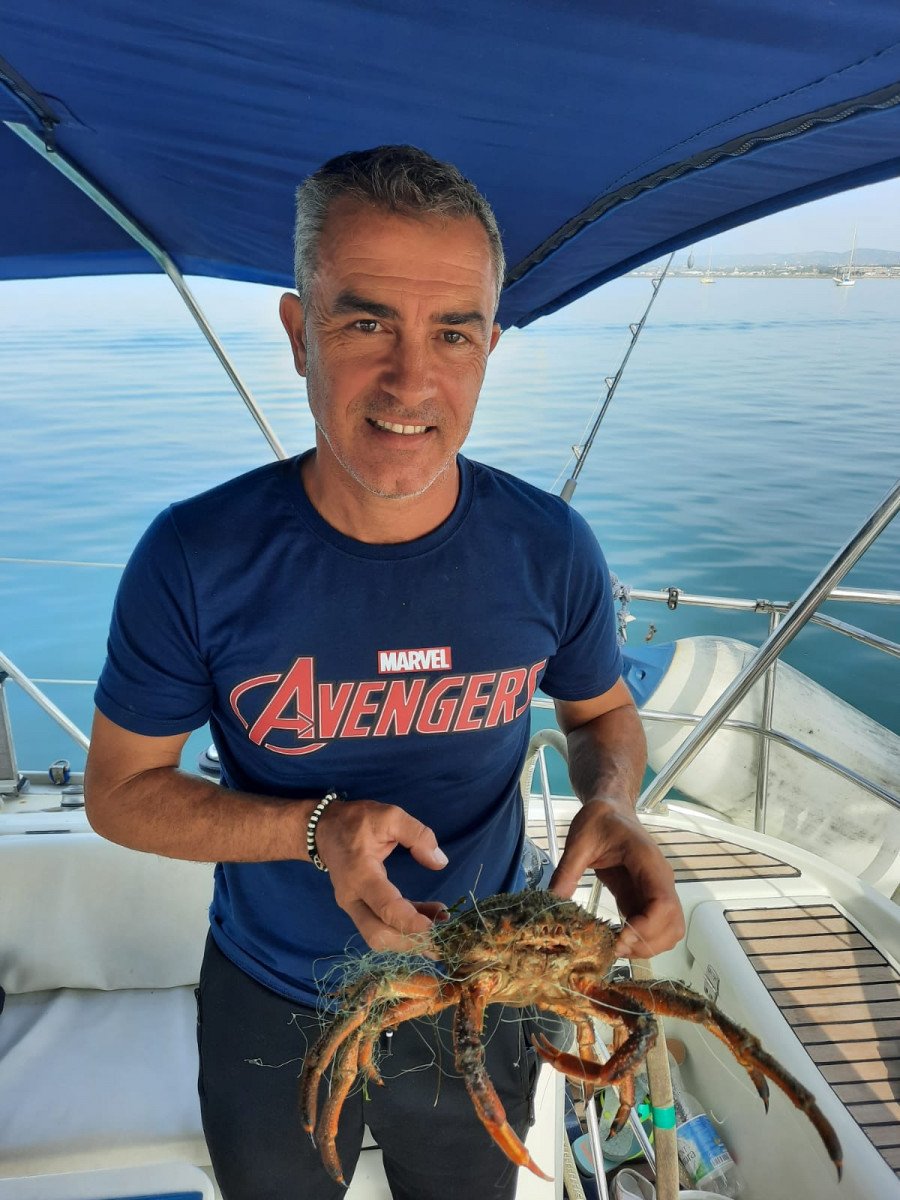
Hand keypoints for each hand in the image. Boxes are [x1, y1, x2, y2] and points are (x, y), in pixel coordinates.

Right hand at [313, 799, 448, 951]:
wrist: (324, 829)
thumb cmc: (356, 821)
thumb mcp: (389, 816)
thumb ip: (417, 834)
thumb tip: (439, 861)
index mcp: (360, 874)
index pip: (385, 908)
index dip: (410, 922)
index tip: (434, 922)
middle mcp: (353, 897)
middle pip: (379, 935)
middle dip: (411, 941)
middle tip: (441, 934)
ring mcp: (353, 906)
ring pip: (379, 936)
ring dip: (410, 938)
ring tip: (441, 923)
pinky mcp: (359, 908)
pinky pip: (381, 926)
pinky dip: (405, 928)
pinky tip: (430, 918)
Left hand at [548, 801, 683, 958]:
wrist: (610, 809)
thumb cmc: (600, 819)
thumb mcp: (579, 842)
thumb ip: (567, 871)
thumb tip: (552, 902)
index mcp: (648, 862)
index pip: (664, 904)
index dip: (647, 928)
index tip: (621, 938)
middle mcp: (660, 879)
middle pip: (672, 924)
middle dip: (647, 942)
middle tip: (614, 947)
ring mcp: (655, 890)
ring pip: (669, 929)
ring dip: (647, 944)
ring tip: (615, 945)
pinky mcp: (644, 897)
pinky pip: (654, 926)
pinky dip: (641, 938)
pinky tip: (616, 938)